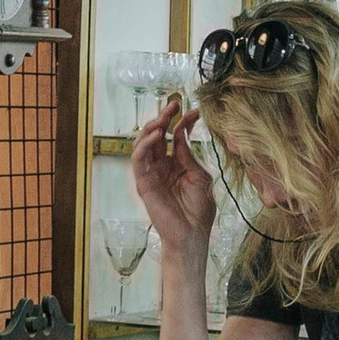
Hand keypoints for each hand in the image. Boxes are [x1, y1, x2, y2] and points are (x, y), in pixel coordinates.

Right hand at [130, 97, 215, 254]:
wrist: (192, 235)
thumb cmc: (198, 210)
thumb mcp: (200, 176)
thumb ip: (189, 155)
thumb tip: (181, 133)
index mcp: (176, 164)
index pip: (176, 137)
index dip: (183, 122)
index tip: (195, 111)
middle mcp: (162, 166)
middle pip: (157, 136)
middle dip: (164, 117)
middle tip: (174, 104)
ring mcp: (151, 174)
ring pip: (143, 144)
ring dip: (151, 127)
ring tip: (163, 117)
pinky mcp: (143, 183)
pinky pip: (138, 160)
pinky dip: (144, 145)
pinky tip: (156, 136)